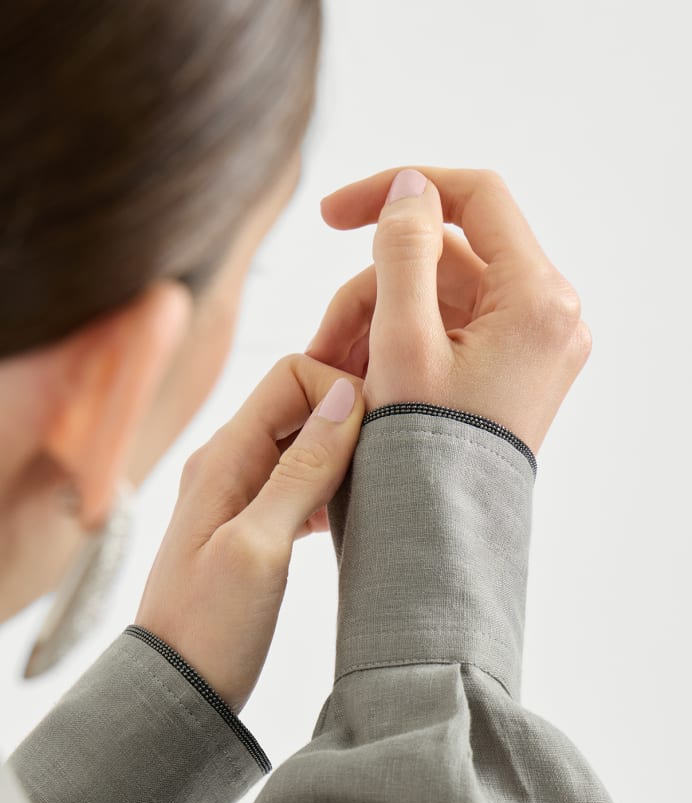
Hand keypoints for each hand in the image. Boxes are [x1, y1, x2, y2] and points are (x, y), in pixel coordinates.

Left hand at [133, 357, 364, 714]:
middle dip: (348, 416)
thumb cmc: (209, 627)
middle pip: (298, 403)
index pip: (291, 376)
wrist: (175, 689)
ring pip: (302, 444)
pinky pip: (296, 483)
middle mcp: (226, 465)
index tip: (379, 433)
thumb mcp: (260, 548)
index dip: (341, 390)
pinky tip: (350, 517)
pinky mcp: (248, 527)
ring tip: (377, 487)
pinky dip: (329, 487)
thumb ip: (301, 473)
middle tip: (390, 456)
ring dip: (342, 454)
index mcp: (223, 457)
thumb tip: (347, 400)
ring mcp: (235, 495)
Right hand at [306, 167, 592, 455]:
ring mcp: (535, 347)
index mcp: (539, 300)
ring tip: (332, 372)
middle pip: (446, 258)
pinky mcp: (514, 372)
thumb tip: (409, 188)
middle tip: (321, 340)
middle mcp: (550, 317)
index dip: (398, 191)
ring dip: (378, 321)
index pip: (475, 198)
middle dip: (374, 288)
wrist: (445, 544)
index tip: (331, 215)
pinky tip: (359, 379)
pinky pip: (450, 332)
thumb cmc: (423, 457)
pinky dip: (401, 344)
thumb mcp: (400, 344)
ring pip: (440, 297)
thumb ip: (403, 251)